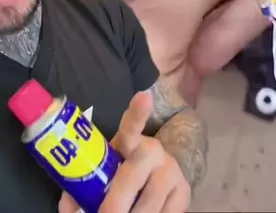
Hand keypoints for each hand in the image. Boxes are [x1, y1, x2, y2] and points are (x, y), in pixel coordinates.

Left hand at [59, 92, 189, 212]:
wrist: (162, 179)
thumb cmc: (124, 175)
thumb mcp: (106, 173)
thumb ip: (86, 184)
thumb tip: (68, 202)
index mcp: (130, 143)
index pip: (131, 126)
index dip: (138, 112)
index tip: (144, 96)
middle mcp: (153, 151)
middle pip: (134, 173)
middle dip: (116, 203)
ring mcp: (171, 172)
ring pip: (150, 200)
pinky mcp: (183, 193)